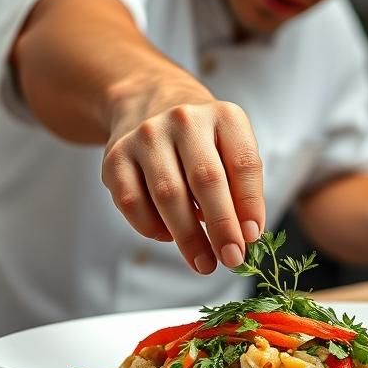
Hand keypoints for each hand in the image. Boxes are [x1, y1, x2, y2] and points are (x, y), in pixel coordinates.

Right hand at [101, 78, 265, 274]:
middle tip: (231, 259)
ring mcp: (146, 136)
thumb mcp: (230, 150)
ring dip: (188, 237)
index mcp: (223, 116)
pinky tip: (168, 236)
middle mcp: (184, 120)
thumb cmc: (201, 141)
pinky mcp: (116, 156)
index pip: (243, 163)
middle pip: (206, 180)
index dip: (250, 204)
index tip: (252, 238)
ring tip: (203, 263)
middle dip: (221, 226)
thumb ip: (241, 189)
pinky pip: (133, 203)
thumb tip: (244, 236)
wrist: (148, 104)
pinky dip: (152, 228)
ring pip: (168, 195)